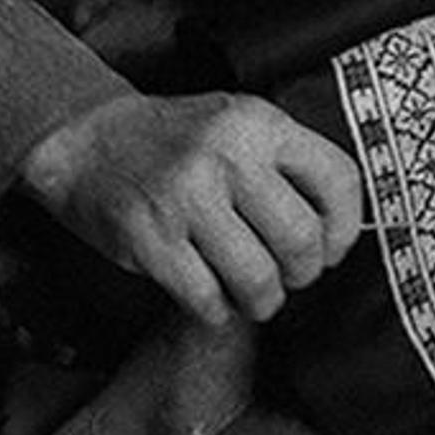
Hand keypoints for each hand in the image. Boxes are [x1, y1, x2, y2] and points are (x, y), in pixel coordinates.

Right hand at [16, 90, 364, 328]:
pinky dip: (218, 310)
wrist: (87, 141)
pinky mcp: (149, 240)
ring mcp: (185, 199)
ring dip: (265, 300)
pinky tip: (214, 298)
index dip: (347, 228)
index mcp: (260, 125)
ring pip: (257, 277)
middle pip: (302, 239)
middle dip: (305, 272)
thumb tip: (340, 228)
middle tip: (291, 276)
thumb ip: (290, 163)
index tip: (334, 247)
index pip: (339, 181)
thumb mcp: (241, 124)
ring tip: (256, 294)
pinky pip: (206, 297)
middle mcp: (226, 158)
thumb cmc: (176, 140)